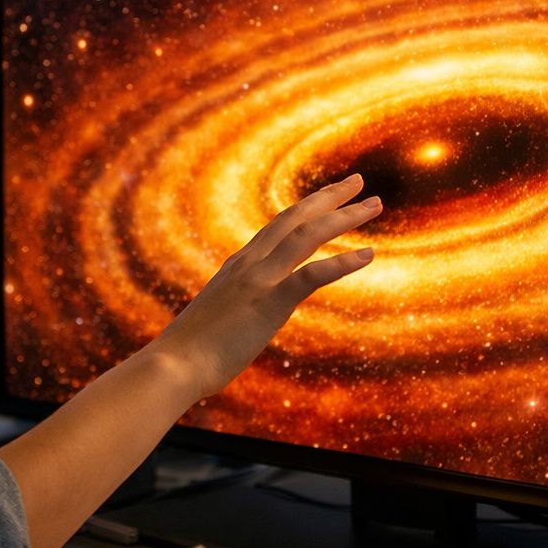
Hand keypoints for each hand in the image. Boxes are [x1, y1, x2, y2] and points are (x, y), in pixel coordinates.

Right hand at [146, 173, 380, 400]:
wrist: (174, 365)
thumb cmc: (189, 353)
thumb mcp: (216, 319)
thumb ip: (234, 309)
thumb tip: (240, 317)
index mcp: (238, 266)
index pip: (277, 226)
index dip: (306, 208)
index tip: (328, 197)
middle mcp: (250, 263)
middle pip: (295, 218)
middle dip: (329, 197)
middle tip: (359, 182)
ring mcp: (260, 279)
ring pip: (308, 235)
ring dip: (344, 217)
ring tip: (374, 204)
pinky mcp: (270, 302)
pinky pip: (312, 275)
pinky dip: (343, 262)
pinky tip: (369, 254)